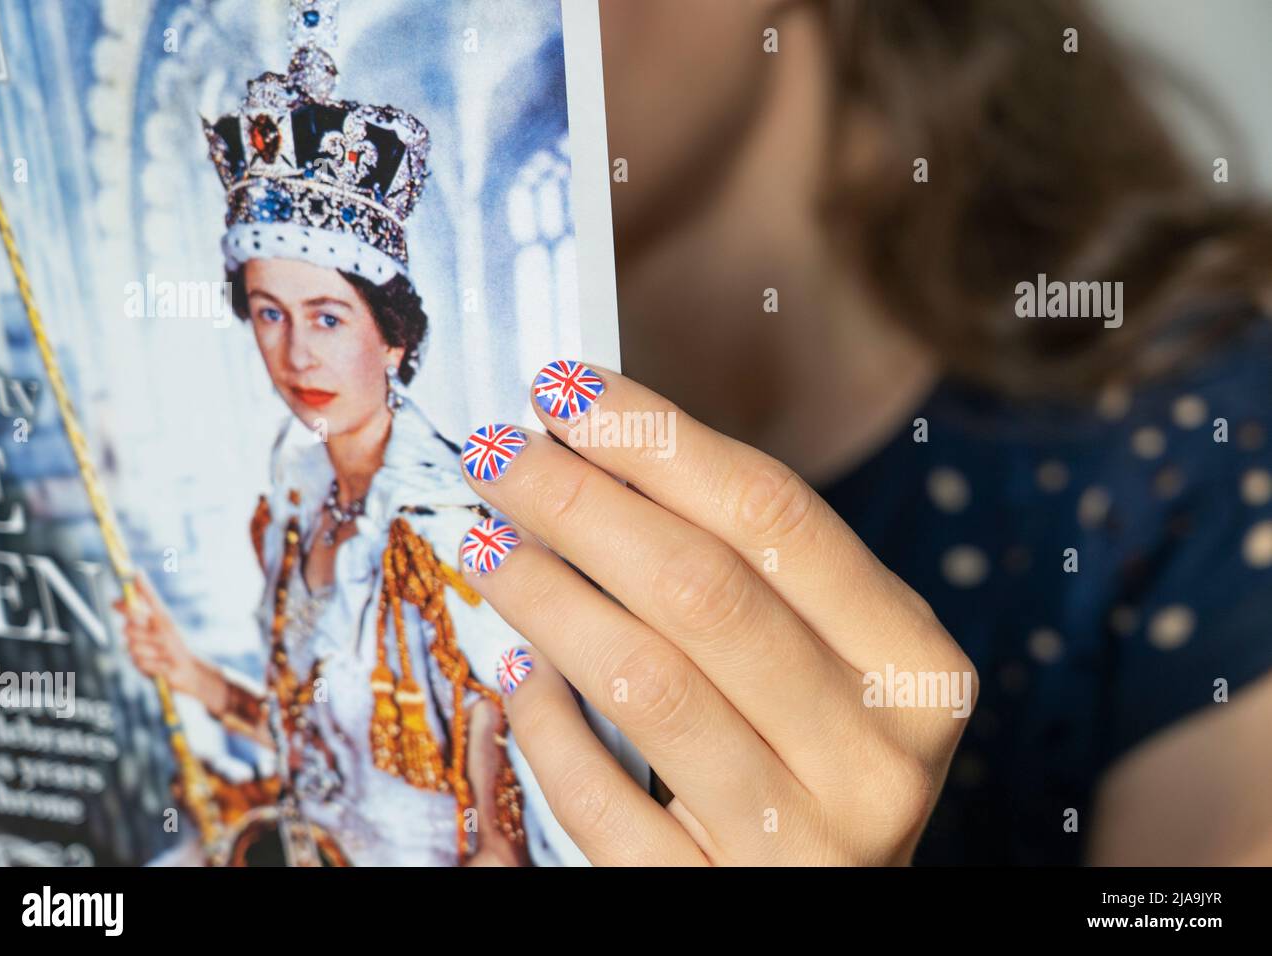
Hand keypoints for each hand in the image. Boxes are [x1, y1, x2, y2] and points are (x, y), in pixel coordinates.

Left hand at [112, 569, 203, 698]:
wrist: (193, 671)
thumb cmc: (169, 647)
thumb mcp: (157, 629)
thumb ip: (136, 615)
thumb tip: (114, 600)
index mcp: (165, 618)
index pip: (152, 599)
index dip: (142, 586)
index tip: (135, 572)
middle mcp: (167, 630)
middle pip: (131, 625)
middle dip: (129, 631)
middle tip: (141, 635)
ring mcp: (168, 648)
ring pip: (132, 647)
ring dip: (137, 653)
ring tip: (151, 655)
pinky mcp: (168, 666)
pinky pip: (140, 664)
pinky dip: (143, 666)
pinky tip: (155, 666)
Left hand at [457, 362, 977, 864]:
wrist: (822, 909)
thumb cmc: (812, 763)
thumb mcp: (824, 665)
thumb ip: (746, 575)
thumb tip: (595, 454)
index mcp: (915, 667)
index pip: (776, 515)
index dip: (658, 438)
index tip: (568, 389)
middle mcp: (876, 755)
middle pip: (704, 587)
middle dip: (582, 499)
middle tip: (499, 450)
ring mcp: (803, 841)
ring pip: (648, 681)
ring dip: (548, 593)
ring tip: (487, 540)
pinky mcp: (716, 903)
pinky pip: (600, 800)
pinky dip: (544, 724)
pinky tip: (514, 667)